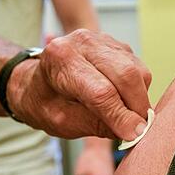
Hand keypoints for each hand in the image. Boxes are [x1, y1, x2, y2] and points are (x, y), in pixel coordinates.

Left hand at [8, 29, 151, 139]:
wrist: (35, 81)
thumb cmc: (44, 102)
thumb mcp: (60, 121)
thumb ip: (95, 124)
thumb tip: (133, 130)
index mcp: (60, 58)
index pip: (100, 91)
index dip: (121, 116)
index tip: (135, 135)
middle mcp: (82, 41)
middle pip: (125, 74)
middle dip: (137, 106)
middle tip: (139, 130)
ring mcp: (102, 39)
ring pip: (137, 71)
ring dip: (139, 98)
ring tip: (124, 116)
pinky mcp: (116, 45)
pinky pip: (138, 68)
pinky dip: (137, 89)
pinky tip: (121, 100)